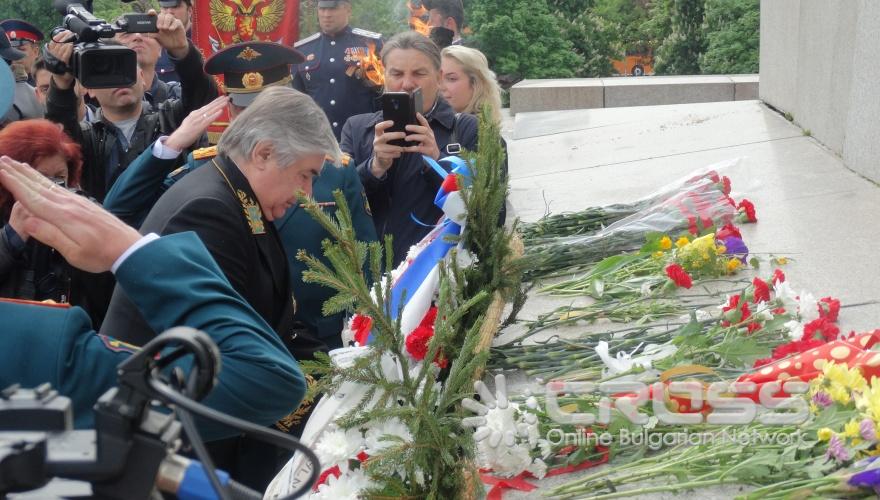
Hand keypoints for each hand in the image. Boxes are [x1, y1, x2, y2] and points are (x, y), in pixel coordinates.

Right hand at [0, 157, 140, 272]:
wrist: (128, 247)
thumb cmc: (101, 254)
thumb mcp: (73, 253)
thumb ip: (50, 236)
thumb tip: (28, 221)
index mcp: (62, 216)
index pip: (31, 197)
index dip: (13, 183)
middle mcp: (68, 204)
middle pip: (37, 186)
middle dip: (17, 173)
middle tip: (1, 159)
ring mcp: (76, 201)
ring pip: (47, 184)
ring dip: (29, 173)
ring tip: (14, 163)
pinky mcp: (83, 203)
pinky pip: (58, 188)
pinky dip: (44, 180)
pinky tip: (40, 179)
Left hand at [46, 30, 75, 88]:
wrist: (58, 79)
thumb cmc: (67, 77)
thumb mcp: (71, 75)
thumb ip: (73, 68)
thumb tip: (78, 59)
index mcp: (59, 66)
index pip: (63, 55)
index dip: (67, 49)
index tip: (72, 44)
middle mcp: (54, 60)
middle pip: (59, 48)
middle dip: (66, 40)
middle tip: (73, 35)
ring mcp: (51, 55)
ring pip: (56, 44)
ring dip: (62, 37)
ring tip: (69, 32)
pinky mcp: (50, 51)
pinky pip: (52, 43)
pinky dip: (57, 37)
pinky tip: (62, 33)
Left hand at [152, 10, 188, 58]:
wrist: (175, 46)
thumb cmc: (166, 40)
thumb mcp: (157, 38)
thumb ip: (151, 34)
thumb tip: (142, 33)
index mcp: (159, 22)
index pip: (155, 14)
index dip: (152, 12)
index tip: (150, 13)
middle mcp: (165, 20)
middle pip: (162, 14)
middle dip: (160, 20)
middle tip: (159, 27)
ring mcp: (172, 22)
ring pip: (169, 16)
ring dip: (166, 21)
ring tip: (165, 28)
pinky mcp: (179, 24)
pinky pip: (176, 21)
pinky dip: (173, 25)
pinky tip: (171, 29)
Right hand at [165, 96, 229, 151]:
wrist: (178, 139)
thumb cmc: (185, 133)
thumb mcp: (192, 122)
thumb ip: (199, 119)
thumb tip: (206, 117)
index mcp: (195, 113)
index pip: (207, 106)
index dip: (215, 102)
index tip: (222, 98)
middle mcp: (197, 114)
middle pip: (210, 106)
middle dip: (219, 101)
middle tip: (227, 97)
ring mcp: (198, 119)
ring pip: (211, 111)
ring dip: (219, 106)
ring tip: (226, 101)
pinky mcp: (200, 126)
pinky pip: (209, 119)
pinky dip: (215, 114)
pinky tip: (221, 111)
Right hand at [370, 120, 405, 177]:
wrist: (381, 160)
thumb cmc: (387, 147)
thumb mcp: (387, 139)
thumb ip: (392, 134)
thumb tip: (405, 127)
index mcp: (378, 135)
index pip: (378, 127)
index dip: (384, 124)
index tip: (392, 122)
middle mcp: (376, 141)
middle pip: (385, 136)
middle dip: (395, 135)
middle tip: (404, 135)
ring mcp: (377, 149)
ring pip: (387, 147)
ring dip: (397, 148)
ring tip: (403, 148)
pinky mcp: (379, 156)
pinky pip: (388, 155)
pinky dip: (395, 154)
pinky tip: (399, 154)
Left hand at [403, 113, 439, 159]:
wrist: (436, 156)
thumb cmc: (428, 145)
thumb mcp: (426, 137)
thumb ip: (420, 132)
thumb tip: (409, 126)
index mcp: (429, 132)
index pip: (426, 123)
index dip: (421, 118)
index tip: (416, 113)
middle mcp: (430, 136)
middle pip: (424, 129)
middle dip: (415, 128)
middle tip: (406, 127)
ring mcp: (430, 143)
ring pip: (423, 138)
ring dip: (414, 137)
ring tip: (406, 138)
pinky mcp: (429, 150)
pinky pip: (420, 148)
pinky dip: (412, 148)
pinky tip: (406, 148)